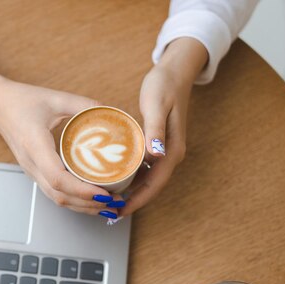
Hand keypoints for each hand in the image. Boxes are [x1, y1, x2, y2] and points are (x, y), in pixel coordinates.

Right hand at [0, 60, 120, 216]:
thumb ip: (84, 105)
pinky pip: (55, 193)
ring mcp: (32, 171)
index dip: (82, 190)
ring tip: (108, 206)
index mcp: (35, 145)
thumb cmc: (22, 101)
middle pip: (60, 196)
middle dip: (89, 205)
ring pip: (57, 198)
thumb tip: (111, 113)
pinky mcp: (35, 173)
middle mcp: (32, 164)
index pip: (57, 178)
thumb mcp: (56, 98)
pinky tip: (91, 199)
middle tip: (115, 203)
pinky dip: (75, 200)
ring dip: (83, 206)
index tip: (104, 193)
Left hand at [119, 37, 207, 216]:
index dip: (138, 200)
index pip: (155, 184)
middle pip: (151, 187)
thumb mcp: (156, 106)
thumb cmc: (164, 86)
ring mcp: (164, 151)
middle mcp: (170, 154)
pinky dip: (130, 177)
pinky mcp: (157, 146)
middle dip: (132, 202)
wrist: (175, 71)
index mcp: (172, 150)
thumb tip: (155, 155)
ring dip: (130, 192)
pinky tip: (114, 179)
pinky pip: (143, 168)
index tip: (120, 211)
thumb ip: (155, 130)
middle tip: (109, 212)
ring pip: (147, 180)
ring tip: (109, 201)